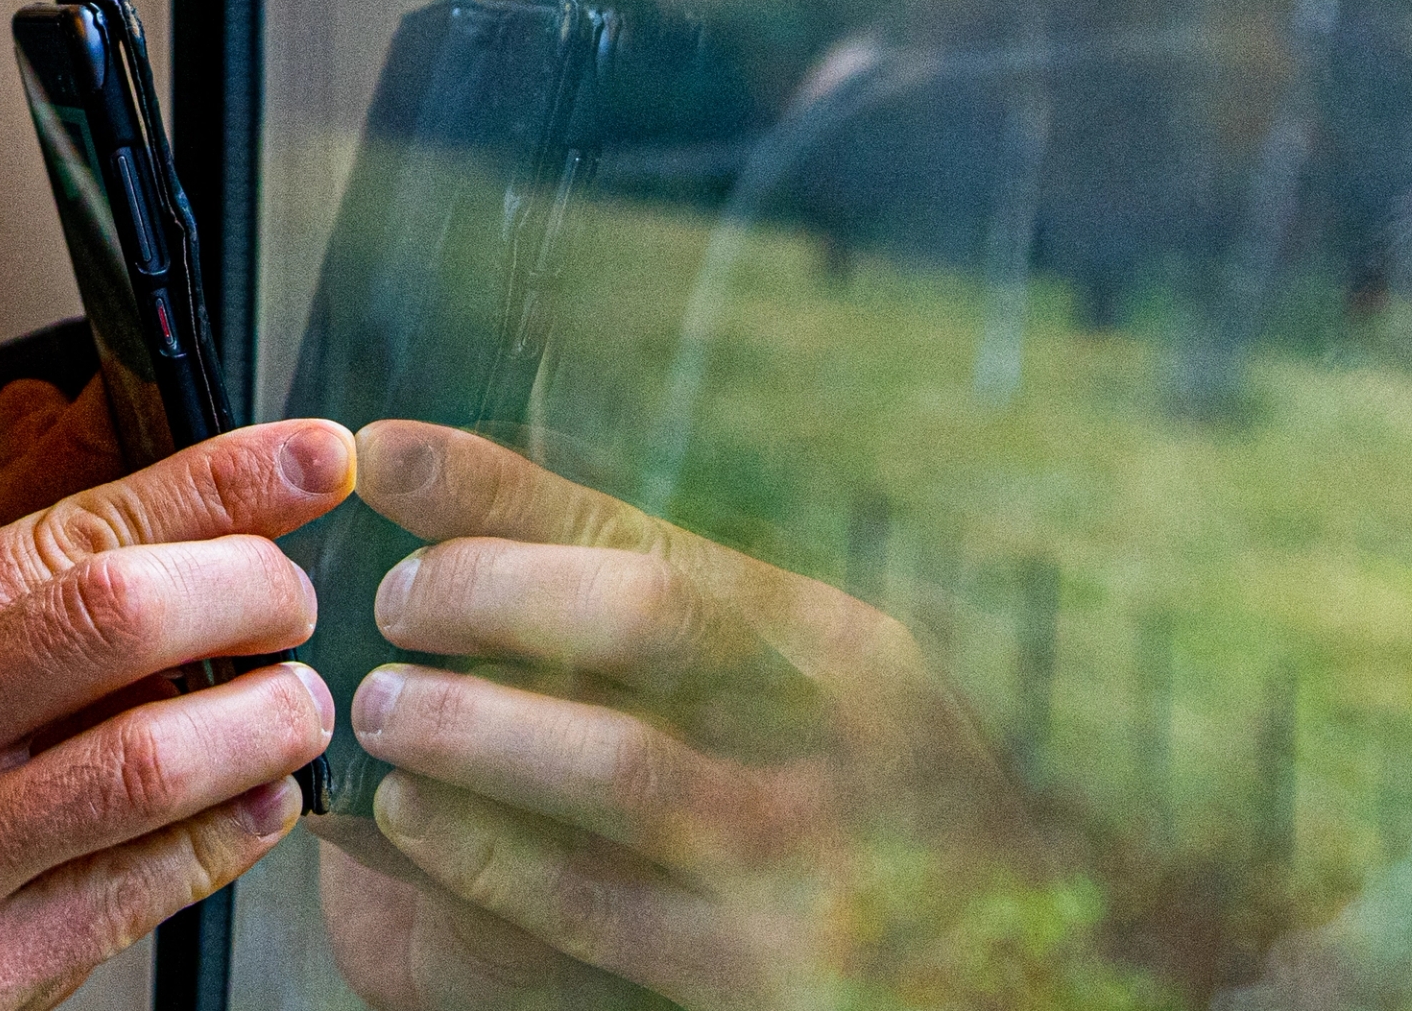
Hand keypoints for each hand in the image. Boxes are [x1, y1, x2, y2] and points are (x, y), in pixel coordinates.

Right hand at [0, 419, 355, 1010]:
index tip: (306, 459)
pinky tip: (255, 803)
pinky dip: (227, 836)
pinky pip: (140, 892)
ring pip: (150, 762)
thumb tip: (66, 411)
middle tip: (297, 595)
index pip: (64, 528)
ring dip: (263, 720)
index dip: (213, 483)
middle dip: (251, 588)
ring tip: (295, 699)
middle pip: (115, 620)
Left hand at [316, 422, 1036, 1010]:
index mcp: (833, 646)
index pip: (649, 532)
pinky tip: (417, 822)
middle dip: (489, 593)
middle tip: (393, 608)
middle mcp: (830, 732)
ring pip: (613, 763)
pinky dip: (481, 853)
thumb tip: (480, 514)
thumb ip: (682, 613)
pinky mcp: (755, 969)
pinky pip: (589, 902)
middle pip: (646, 615)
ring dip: (467, 728)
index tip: (387, 453)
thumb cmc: (879, 816)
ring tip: (381, 711)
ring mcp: (799, 854)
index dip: (501, 490)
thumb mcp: (816, 691)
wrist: (1030, 983)